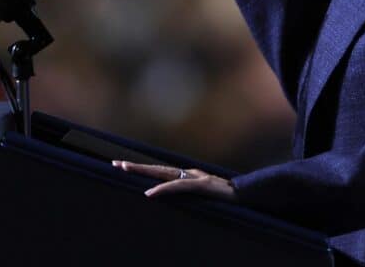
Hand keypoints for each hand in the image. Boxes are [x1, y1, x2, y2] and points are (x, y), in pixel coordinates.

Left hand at [112, 160, 236, 201]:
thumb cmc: (228, 199)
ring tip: (125, 169)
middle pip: (158, 169)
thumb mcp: (205, 197)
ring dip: (143, 172)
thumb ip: (192, 195)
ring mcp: (196, 178)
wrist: (248, 197)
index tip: (125, 167)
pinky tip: (149, 193)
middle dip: (136, 167)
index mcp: (189, 176)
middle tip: (115, 164)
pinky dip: (163, 189)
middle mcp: (190, 173)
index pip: (162, 172)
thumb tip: (178, 197)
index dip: (144, 170)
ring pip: (164, 173)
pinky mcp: (202, 186)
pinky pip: (178, 187)